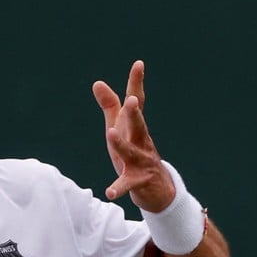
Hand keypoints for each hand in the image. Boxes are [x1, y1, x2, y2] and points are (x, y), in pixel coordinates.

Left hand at [91, 60, 174, 212]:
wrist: (159, 189)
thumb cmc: (135, 153)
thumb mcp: (120, 128)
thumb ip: (110, 106)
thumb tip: (97, 82)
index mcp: (135, 128)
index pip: (137, 103)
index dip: (136, 83)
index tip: (139, 64)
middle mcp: (142, 142)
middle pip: (139, 126)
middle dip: (136, 114)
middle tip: (133, 100)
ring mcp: (141, 162)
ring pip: (132, 152)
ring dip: (122, 144)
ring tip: (111, 133)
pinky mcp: (137, 181)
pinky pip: (126, 185)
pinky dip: (118, 188)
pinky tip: (109, 192)